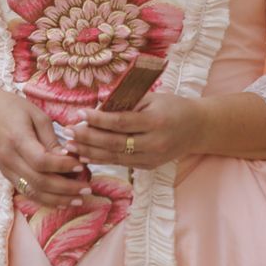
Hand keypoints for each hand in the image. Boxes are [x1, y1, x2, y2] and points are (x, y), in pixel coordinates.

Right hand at [0, 92, 90, 208]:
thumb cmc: (13, 109)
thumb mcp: (36, 115)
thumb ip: (51, 138)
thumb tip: (68, 157)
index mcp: (17, 139)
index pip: (41, 161)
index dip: (63, 166)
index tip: (81, 164)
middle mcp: (10, 159)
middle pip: (39, 181)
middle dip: (66, 188)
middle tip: (87, 187)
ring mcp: (6, 170)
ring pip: (33, 192)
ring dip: (58, 199)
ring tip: (79, 198)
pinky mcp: (7, 176)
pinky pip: (27, 192)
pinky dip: (46, 200)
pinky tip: (62, 201)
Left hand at [68, 94, 205, 169]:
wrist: (197, 128)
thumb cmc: (172, 107)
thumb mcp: (152, 98)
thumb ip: (127, 103)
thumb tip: (97, 107)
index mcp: (155, 122)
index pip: (121, 122)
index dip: (98, 119)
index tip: (79, 113)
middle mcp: (154, 143)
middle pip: (114, 143)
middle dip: (88, 138)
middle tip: (67, 132)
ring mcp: (151, 158)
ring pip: (114, 158)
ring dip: (89, 152)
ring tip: (70, 146)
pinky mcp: (148, 167)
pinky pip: (120, 164)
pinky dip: (101, 159)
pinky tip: (85, 155)